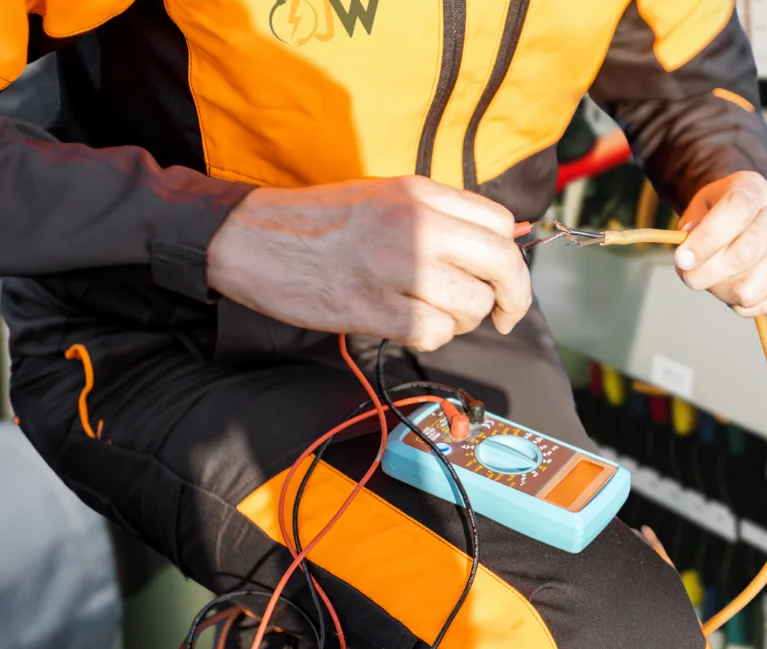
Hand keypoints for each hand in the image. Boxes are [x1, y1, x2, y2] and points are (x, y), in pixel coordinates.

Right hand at [206, 175, 531, 351]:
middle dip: (513, 297)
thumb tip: (512, 235)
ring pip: (473, 306)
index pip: (500, 225)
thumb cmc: (322, 222)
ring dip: (462, 319)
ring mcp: (399, 268)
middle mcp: (418, 226)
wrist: (252, 240)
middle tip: (505, 315)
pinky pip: (436, 333)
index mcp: (421, 194)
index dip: (509, 256)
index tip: (501, 276)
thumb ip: (446, 214)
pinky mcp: (377, 309)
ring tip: (430, 310)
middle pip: (502, 265)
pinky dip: (432, 336)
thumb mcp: (388, 197)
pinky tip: (409, 324)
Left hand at [673, 171, 766, 316]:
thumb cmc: (720, 214)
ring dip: (722, 292)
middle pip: (746, 253)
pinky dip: (740, 305)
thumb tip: (690, 254)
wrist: (753, 217)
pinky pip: (764, 304)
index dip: (707, 239)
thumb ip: (692, 227)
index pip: (736, 211)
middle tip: (688, 277)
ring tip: (714, 280)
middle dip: (708, 273)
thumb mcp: (701, 209)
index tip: (681, 260)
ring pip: (752, 287)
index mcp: (756, 189)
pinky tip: (732, 289)